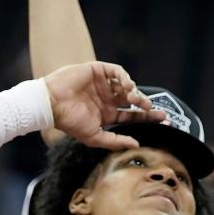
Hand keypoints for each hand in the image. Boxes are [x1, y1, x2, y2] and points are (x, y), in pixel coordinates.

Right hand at [44, 62, 163, 149]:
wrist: (52, 104)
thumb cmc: (70, 122)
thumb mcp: (95, 137)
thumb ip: (115, 140)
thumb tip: (136, 144)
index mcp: (106, 114)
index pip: (131, 114)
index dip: (146, 116)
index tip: (162, 120)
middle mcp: (106, 98)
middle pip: (133, 99)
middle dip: (145, 104)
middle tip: (153, 109)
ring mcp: (102, 84)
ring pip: (127, 85)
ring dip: (135, 91)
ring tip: (137, 100)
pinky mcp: (97, 70)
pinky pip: (117, 71)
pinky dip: (125, 77)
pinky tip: (128, 86)